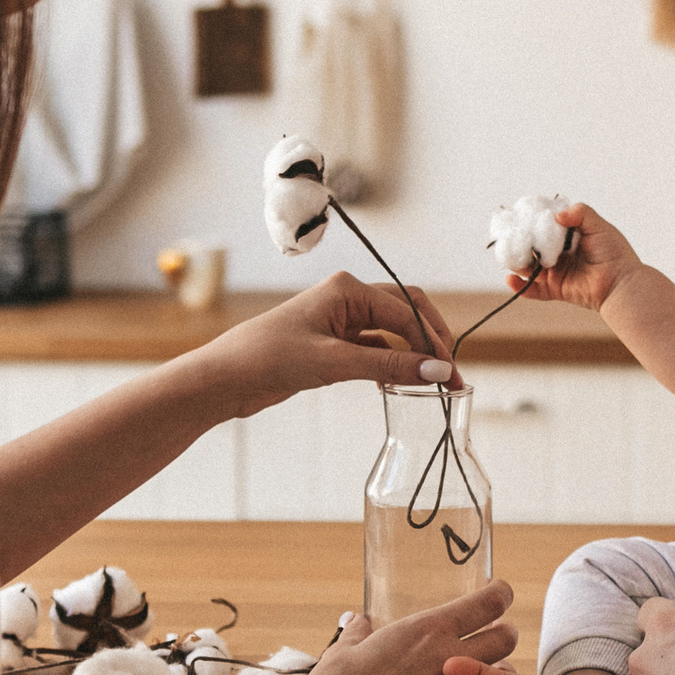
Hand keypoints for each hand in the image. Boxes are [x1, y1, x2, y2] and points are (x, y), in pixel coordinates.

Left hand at [194, 271, 460, 418]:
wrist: (224, 378)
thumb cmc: (268, 358)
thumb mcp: (334, 363)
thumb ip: (390, 367)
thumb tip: (437, 371)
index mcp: (348, 289)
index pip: (407, 309)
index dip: (432, 341)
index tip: (450, 373)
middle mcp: (347, 299)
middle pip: (406, 313)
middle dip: (430, 342)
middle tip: (451, 376)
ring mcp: (340, 321)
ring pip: (392, 334)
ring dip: (413, 356)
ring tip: (433, 385)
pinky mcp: (332, 344)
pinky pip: (375, 350)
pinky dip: (392, 365)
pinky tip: (401, 385)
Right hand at [296, 579, 516, 674]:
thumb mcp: (344, 651)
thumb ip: (358, 634)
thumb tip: (356, 621)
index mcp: (429, 630)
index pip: (489, 602)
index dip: (501, 594)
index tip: (500, 593)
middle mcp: (451, 659)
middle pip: (507, 638)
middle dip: (504, 634)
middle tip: (491, 636)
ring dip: (492, 674)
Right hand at [509, 203, 643, 312]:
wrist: (621, 282)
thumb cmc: (614, 253)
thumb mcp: (599, 225)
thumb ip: (580, 213)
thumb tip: (556, 215)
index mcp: (568, 237)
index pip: (545, 228)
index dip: (532, 223)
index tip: (519, 215)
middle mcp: (560, 254)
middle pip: (533, 248)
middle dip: (520, 242)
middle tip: (508, 235)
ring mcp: (556, 272)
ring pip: (529, 267)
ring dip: (517, 262)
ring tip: (508, 256)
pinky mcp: (555, 289)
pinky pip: (533, 290)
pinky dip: (520, 286)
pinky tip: (511, 278)